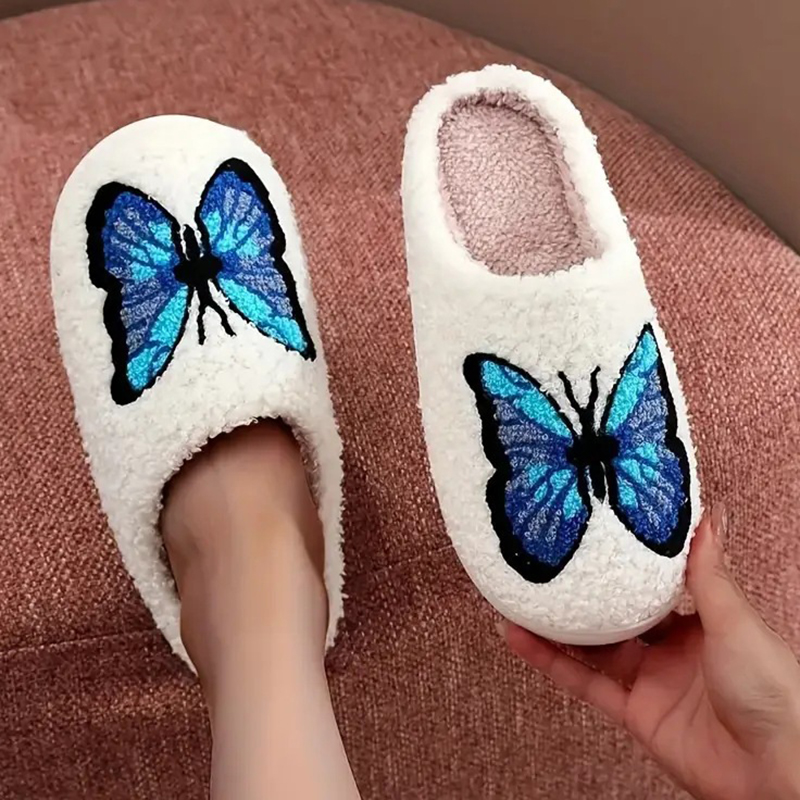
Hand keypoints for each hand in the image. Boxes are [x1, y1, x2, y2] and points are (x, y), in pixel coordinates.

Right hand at [501, 507, 799, 799]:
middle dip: (583, 592)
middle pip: (617, 614)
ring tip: (518, 596)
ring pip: (593, 647)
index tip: (597, 533)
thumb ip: (709, 572)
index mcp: (704, 622)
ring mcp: (652, 681)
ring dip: (555, 626)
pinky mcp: (634, 713)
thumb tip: (710, 514)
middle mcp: (674, 650)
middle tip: (548, 562)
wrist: (773, 773)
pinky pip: (584, 683)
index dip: (626, 562)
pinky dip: (550, 662)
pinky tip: (519, 639)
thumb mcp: (735, 619)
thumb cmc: (773, 692)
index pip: (656, 584)